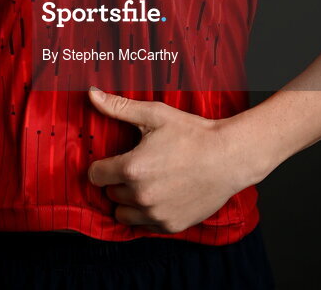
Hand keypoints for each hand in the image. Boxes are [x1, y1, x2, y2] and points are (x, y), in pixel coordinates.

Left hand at [86, 87, 258, 233]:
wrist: (228, 157)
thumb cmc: (192, 134)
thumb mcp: (154, 114)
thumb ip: (119, 107)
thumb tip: (92, 94)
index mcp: (131, 168)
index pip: (95, 175)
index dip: (102, 166)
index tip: (112, 160)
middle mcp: (140, 195)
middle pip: (109, 194)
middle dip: (117, 182)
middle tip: (136, 167)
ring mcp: (155, 214)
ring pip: (123, 214)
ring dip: (128, 202)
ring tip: (145, 184)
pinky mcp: (171, 226)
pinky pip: (144, 226)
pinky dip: (146, 214)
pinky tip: (159, 196)